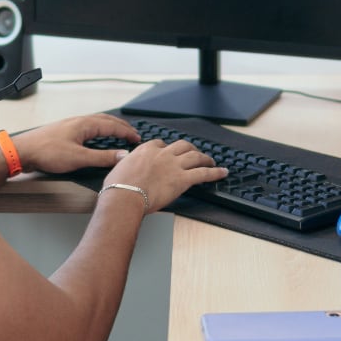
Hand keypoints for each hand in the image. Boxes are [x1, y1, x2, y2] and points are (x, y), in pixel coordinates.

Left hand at [10, 114, 140, 174]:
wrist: (22, 151)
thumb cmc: (46, 152)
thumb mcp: (78, 158)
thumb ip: (102, 158)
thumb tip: (122, 156)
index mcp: (84, 124)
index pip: (112, 126)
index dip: (126, 132)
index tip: (137, 138)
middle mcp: (78, 122)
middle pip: (105, 121)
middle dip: (120, 126)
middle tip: (132, 133)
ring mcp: (70, 126)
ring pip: (95, 123)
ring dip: (109, 127)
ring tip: (117, 133)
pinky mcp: (63, 132)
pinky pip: (87, 128)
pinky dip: (97, 131)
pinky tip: (94, 138)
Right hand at [103, 139, 227, 213]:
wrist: (125, 196)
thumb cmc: (118, 187)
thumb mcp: (118, 169)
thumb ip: (125, 164)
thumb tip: (123, 163)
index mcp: (146, 150)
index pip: (161, 144)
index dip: (167, 149)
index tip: (169, 153)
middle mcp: (162, 154)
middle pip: (182, 145)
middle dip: (190, 148)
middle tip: (194, 153)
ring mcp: (174, 166)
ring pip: (195, 156)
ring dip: (205, 157)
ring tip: (211, 161)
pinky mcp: (183, 179)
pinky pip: (204, 173)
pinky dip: (215, 173)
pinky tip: (223, 173)